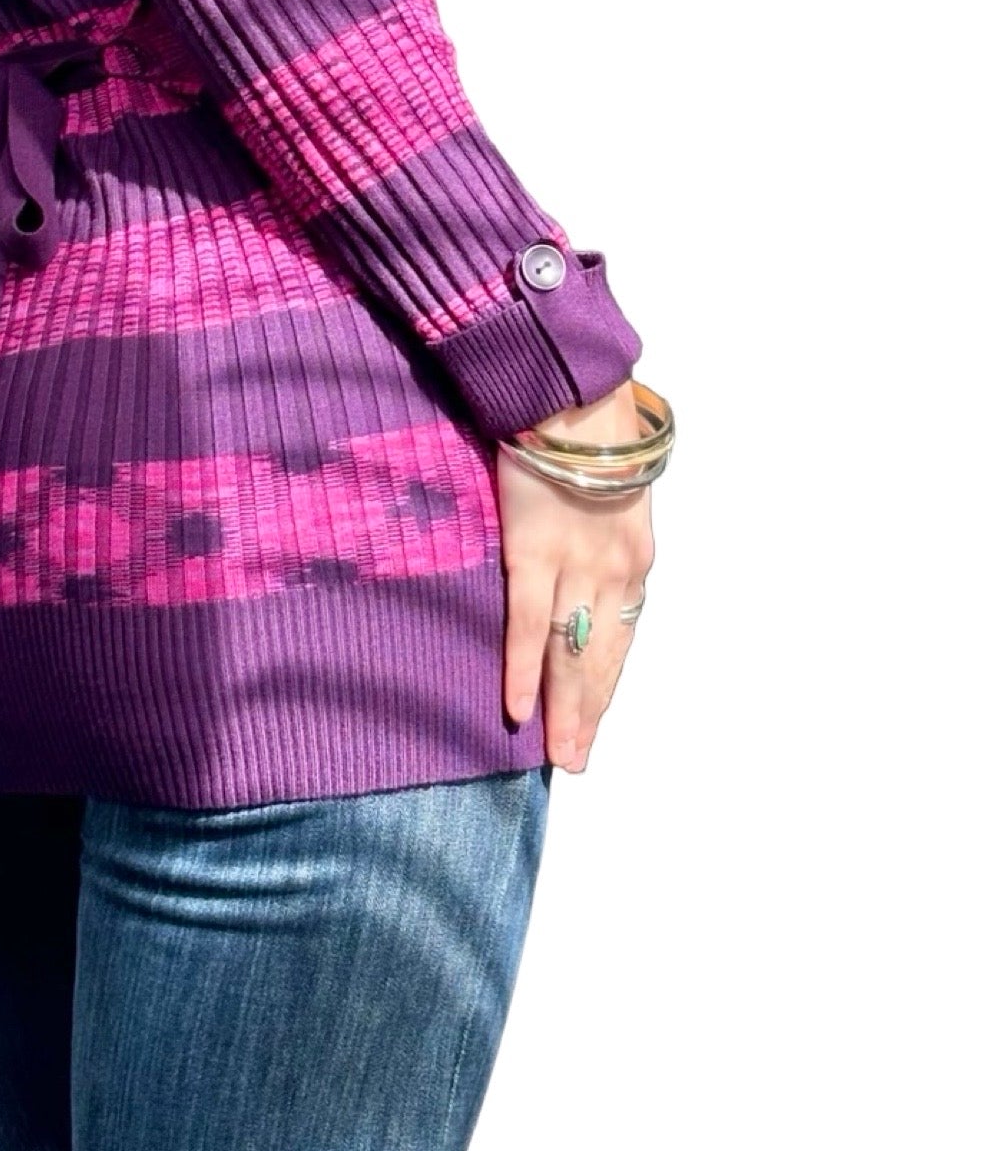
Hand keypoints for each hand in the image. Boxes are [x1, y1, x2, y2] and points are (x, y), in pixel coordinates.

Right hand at [497, 379, 655, 774]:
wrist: (570, 390)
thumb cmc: (584, 434)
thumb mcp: (607, 493)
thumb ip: (594, 537)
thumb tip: (573, 563)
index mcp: (634, 558)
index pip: (619, 637)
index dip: (605, 683)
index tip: (594, 719)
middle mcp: (615, 571)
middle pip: (600, 656)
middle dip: (590, 712)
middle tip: (578, 760)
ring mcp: (576, 565)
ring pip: (571, 652)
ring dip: (565, 710)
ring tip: (559, 755)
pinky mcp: (535, 551)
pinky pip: (530, 623)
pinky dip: (524, 669)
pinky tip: (518, 708)